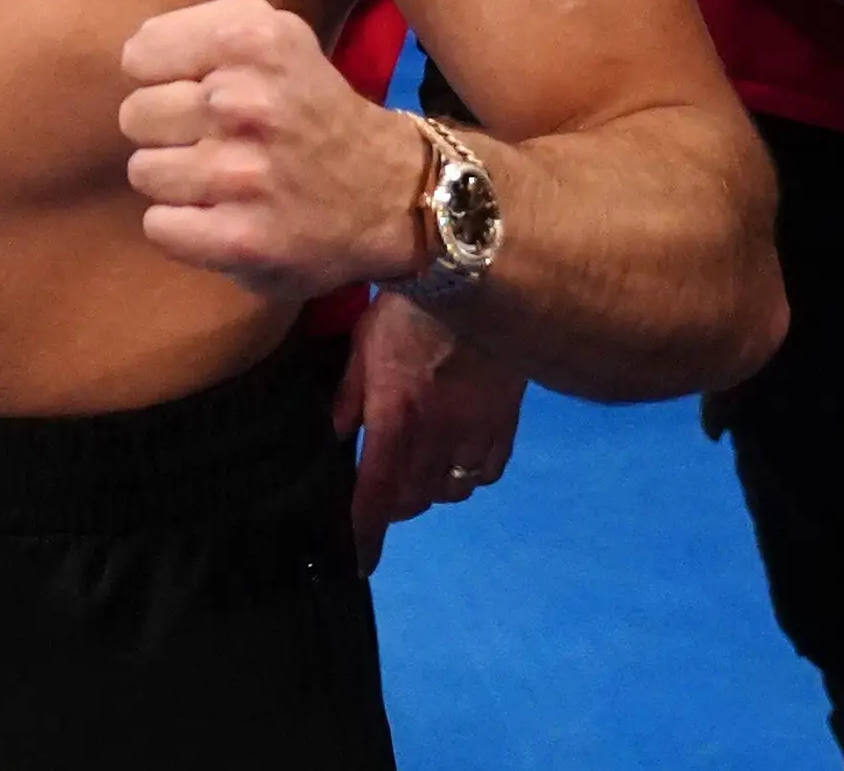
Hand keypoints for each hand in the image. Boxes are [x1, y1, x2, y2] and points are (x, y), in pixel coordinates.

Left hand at [119, 0, 428, 299]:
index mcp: (254, 40)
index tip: (202, 89)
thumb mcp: (271, 34)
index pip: (139, 56)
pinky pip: (159, 226)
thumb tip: (134, 58)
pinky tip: (224, 217)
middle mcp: (247, 102)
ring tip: (225, 180)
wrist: (395, 193)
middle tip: (218, 140)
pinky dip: (184, 228)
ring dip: (177, 181)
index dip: (164, 77)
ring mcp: (244, 175)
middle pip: (135, 115)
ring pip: (143, 171)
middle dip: (169, 130)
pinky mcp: (243, 239)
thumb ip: (197, 33)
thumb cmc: (312, 108)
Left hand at [334, 290, 524, 571]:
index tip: (359, 563)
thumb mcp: (361, 347)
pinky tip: (453, 459)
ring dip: (427, 490)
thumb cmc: (405, 309)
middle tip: (378, 494)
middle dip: (391, 506)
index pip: (376, 492)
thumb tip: (337, 434)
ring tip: (412, 472)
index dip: (365, 533)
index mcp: (395, 416)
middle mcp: (437, 433)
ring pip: (450, 489)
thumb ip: (348, 396)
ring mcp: (476, 430)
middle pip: (414, 498)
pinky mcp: (505, 422)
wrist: (470, 280)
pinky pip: (486, 471)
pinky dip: (467, 475)